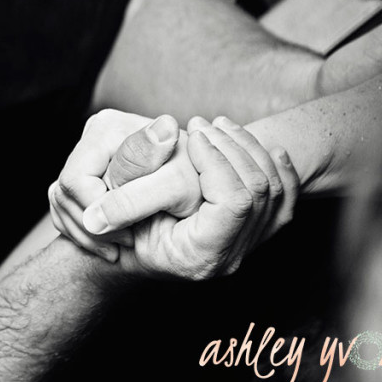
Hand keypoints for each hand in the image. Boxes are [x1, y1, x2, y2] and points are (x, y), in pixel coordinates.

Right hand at [48, 109, 190, 261]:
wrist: (199, 204)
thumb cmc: (189, 190)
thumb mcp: (172, 182)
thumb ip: (143, 177)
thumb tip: (148, 147)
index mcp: (107, 128)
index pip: (76, 181)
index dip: (99, 212)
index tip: (130, 231)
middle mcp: (92, 137)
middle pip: (65, 193)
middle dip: (94, 226)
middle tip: (129, 239)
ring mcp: (83, 158)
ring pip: (61, 204)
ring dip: (91, 235)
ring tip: (127, 241)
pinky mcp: (80, 178)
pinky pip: (62, 211)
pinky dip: (85, 234)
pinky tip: (113, 242)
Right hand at [104, 117, 298, 277]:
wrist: (138, 246)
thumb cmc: (125, 228)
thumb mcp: (123, 210)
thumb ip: (123, 199)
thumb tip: (95, 209)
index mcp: (201, 256)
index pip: (233, 200)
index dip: (215, 162)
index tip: (191, 135)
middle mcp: (231, 256)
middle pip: (257, 190)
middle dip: (231, 149)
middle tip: (202, 124)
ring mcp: (249, 245)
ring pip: (273, 188)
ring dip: (249, 149)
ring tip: (219, 128)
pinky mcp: (259, 232)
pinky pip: (286, 197)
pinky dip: (279, 168)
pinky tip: (267, 148)